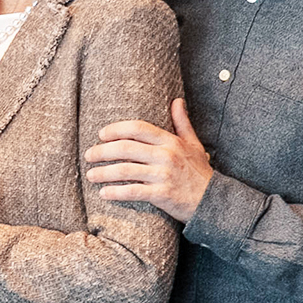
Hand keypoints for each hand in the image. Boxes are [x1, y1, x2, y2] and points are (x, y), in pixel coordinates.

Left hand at [82, 97, 214, 221]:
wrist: (213, 201)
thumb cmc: (200, 172)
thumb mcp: (194, 144)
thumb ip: (182, 123)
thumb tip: (177, 101)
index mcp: (170, 142)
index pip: (137, 128)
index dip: (116, 129)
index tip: (101, 135)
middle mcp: (166, 155)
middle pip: (125, 148)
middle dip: (102, 151)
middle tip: (89, 155)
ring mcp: (163, 175)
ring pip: (125, 170)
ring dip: (103, 172)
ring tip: (91, 175)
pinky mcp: (162, 194)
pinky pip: (132, 191)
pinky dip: (115, 192)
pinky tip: (104, 193)